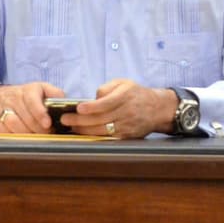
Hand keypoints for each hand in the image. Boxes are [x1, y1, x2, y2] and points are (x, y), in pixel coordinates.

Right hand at [0, 82, 64, 133]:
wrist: (4, 95)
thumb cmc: (30, 95)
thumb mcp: (44, 89)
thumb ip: (55, 93)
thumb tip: (64, 101)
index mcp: (29, 90)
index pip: (32, 100)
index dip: (40, 113)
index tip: (47, 124)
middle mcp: (15, 98)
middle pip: (25, 116)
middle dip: (38, 128)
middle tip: (47, 134)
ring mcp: (4, 108)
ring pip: (11, 122)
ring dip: (25, 132)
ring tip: (35, 136)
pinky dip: (8, 133)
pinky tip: (18, 136)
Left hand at [61, 79, 176, 138]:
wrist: (158, 109)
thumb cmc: (136, 94)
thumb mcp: (124, 83)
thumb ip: (107, 87)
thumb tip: (94, 97)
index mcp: (126, 96)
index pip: (107, 103)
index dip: (91, 106)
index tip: (78, 107)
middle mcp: (127, 112)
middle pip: (101, 119)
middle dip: (80, 120)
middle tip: (65, 119)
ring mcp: (128, 126)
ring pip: (102, 130)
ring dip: (84, 130)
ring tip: (71, 127)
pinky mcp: (127, 137)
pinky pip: (108, 138)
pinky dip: (94, 137)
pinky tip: (84, 134)